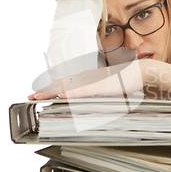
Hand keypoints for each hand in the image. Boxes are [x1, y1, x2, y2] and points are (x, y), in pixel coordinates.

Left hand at [28, 60, 149, 100]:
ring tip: (38, 96)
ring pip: (67, 87)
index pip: (64, 84)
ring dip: (51, 92)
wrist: (140, 71)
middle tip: (30, 97)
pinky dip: (71, 94)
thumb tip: (90, 100)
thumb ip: (97, 92)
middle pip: (61, 84)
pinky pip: (82, 91)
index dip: (50, 88)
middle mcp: (87, 78)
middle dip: (44, 91)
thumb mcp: (108, 87)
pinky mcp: (100, 86)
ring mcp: (93, 82)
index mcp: (87, 79)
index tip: (38, 94)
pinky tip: (61, 96)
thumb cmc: (127, 78)